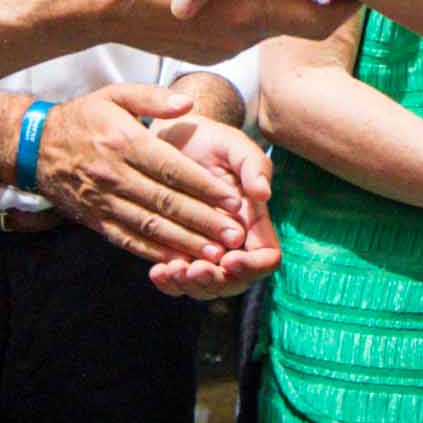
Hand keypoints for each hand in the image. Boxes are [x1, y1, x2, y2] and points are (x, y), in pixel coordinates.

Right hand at [36, 83, 256, 266]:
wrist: (35, 147)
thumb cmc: (84, 117)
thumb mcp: (115, 94)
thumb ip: (153, 97)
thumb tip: (187, 103)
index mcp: (125, 142)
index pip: (172, 168)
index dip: (204, 186)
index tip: (233, 199)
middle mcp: (115, 175)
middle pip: (166, 203)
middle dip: (203, 221)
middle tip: (234, 235)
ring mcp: (105, 201)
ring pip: (150, 227)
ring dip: (185, 242)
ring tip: (215, 254)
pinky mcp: (97, 220)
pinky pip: (129, 240)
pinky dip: (155, 252)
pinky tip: (179, 260)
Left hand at [144, 116, 279, 297]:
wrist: (175, 137)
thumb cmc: (211, 140)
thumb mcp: (235, 146)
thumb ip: (254, 166)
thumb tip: (264, 193)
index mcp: (253, 221)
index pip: (265, 257)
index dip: (252, 265)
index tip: (230, 258)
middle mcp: (232, 241)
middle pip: (235, 280)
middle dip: (216, 281)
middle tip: (194, 269)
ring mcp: (205, 248)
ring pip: (206, 286)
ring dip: (190, 285)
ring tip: (171, 270)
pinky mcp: (179, 249)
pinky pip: (180, 278)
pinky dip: (170, 282)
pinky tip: (157, 271)